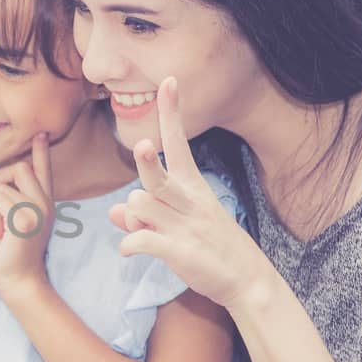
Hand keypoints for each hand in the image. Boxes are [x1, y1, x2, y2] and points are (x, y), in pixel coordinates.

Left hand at [0, 132, 54, 298]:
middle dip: (2, 178)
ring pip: (4, 185)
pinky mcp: (23, 219)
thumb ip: (1, 195)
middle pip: (21, 167)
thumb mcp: (6, 219)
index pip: (43, 170)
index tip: (41, 133)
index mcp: (45, 203)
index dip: (41, 151)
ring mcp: (37, 210)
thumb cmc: (11, 252)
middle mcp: (45, 203)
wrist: (19, 281)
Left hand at [109, 78, 271, 308]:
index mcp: (193, 187)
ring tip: (142, 231)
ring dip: (131, 217)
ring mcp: (184, 226)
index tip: (168, 81)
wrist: (246, 280)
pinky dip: (128, 245)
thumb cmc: (212, 247)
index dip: (172, 113)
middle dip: (148, 161)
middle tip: (141, 146)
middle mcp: (188, 201)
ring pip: (140, 205)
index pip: (179, 143)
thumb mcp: (183, 224)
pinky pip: (141, 239)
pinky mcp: (179, 251)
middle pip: (157, 174)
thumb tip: (115, 210)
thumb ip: (144, 215)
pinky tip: (129, 252)